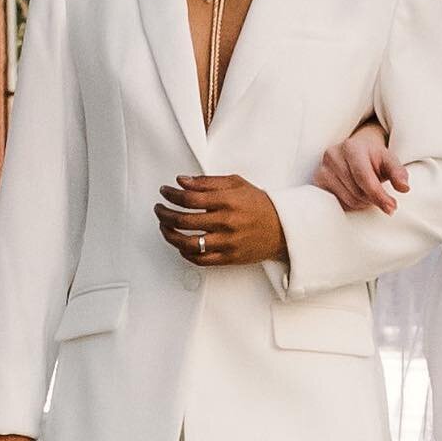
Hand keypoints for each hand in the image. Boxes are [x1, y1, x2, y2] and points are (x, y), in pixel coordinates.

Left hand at [155, 175, 287, 266]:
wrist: (283, 228)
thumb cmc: (259, 204)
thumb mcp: (237, 184)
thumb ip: (208, 182)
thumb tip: (182, 181)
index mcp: (228, 201)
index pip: (189, 199)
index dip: (171, 195)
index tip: (164, 192)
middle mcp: (226, 222)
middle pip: (184, 220)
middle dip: (165, 214)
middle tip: (159, 209)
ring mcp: (227, 242)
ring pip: (188, 243)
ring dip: (170, 235)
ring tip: (164, 227)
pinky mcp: (229, 258)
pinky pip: (200, 259)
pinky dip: (185, 253)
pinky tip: (180, 244)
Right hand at [314, 123, 409, 214]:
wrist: (354, 151)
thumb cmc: (374, 158)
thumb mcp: (389, 160)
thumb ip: (398, 172)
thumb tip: (404, 188)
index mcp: (352, 147)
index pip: (365, 178)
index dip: (379, 196)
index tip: (392, 207)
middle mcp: (333, 155)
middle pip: (357, 192)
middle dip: (372, 199)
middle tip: (379, 195)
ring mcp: (321, 169)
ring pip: (347, 200)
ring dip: (362, 203)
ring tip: (366, 192)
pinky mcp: (316, 181)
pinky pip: (336, 203)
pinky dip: (349, 204)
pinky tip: (354, 194)